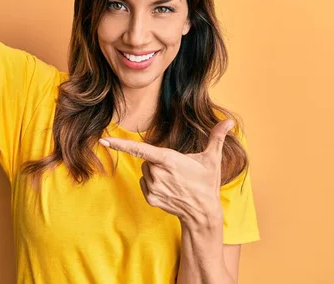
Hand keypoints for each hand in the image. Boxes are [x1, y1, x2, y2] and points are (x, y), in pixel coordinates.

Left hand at [99, 119, 234, 225]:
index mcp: (168, 159)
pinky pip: (145, 184)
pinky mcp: (150, 198)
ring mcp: (153, 187)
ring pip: (146, 172)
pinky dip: (153, 184)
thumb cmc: (207, 182)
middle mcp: (157, 173)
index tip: (104, 139)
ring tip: (175, 180)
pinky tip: (169, 189)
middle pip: (148, 159)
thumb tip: (229, 121)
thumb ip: (216, 137)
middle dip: (159, 161)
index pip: (139, 148)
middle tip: (178, 170)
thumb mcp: (212, 158)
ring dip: (156, 173)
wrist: (203, 212)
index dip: (120, 143)